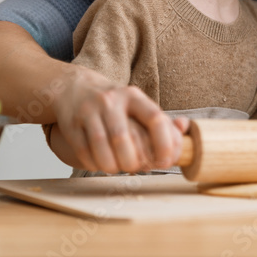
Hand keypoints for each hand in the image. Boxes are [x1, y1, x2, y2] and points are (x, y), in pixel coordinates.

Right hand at [52, 68, 186, 172]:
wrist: (75, 88)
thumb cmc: (115, 104)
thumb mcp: (138, 104)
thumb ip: (162, 120)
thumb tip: (184, 128)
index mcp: (134, 96)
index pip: (155, 118)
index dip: (164, 144)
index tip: (166, 162)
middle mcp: (111, 101)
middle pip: (123, 138)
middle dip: (133, 161)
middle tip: (137, 168)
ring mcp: (89, 111)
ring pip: (101, 146)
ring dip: (113, 166)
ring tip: (119, 168)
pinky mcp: (72, 124)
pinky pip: (84, 151)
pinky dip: (95, 164)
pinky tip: (101, 164)